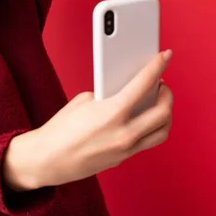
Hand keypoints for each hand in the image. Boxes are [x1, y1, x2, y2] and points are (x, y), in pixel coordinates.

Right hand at [3, 50, 173, 190]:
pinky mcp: (123, 158)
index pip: (144, 84)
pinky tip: (145, 119)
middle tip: (162, 84)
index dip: (158, 66)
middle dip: (167, 95)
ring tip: (158, 103)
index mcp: (113, 113)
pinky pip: (148, 141)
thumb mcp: (84, 102)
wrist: (48, 159)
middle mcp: (124, 133)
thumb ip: (109, 96)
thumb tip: (127, 93)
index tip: (166, 56)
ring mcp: (126, 149)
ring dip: (165, 115)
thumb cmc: (61, 129)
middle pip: (163, 111)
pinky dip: (151, 128)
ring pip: (162, 131)